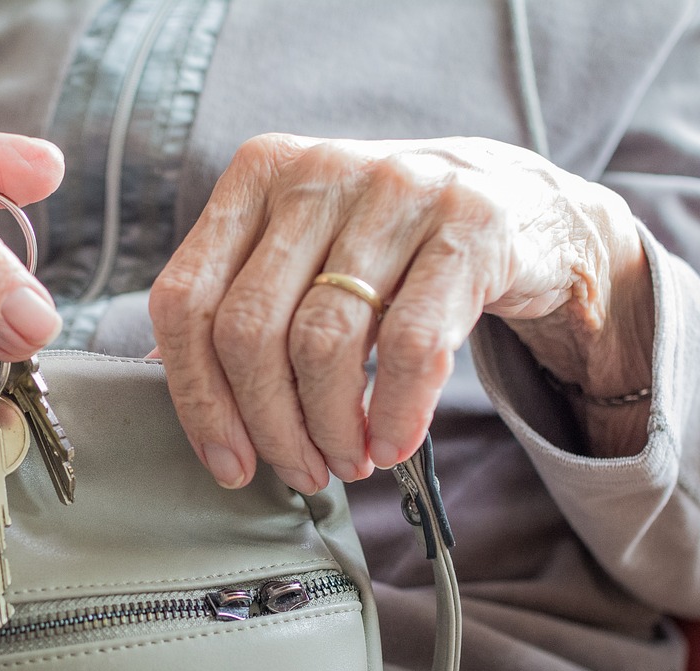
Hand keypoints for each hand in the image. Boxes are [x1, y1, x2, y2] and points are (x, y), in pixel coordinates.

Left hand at [149, 134, 652, 492]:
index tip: (227, 461)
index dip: (196, 397)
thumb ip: (240, 302)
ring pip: (323, 342)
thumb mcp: (306, 252)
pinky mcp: (468, 224)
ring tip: (349, 461)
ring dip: (330, 429)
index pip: (187, 300)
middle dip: (268, 425)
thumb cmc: (391, 248)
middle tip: (300, 470)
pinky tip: (392, 444)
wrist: (521, 205)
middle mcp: (318, 170)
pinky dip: (395, 414)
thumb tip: (178, 389)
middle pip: (248, 330)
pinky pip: (411, 346)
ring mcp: (395, 189)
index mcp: (257, 174)